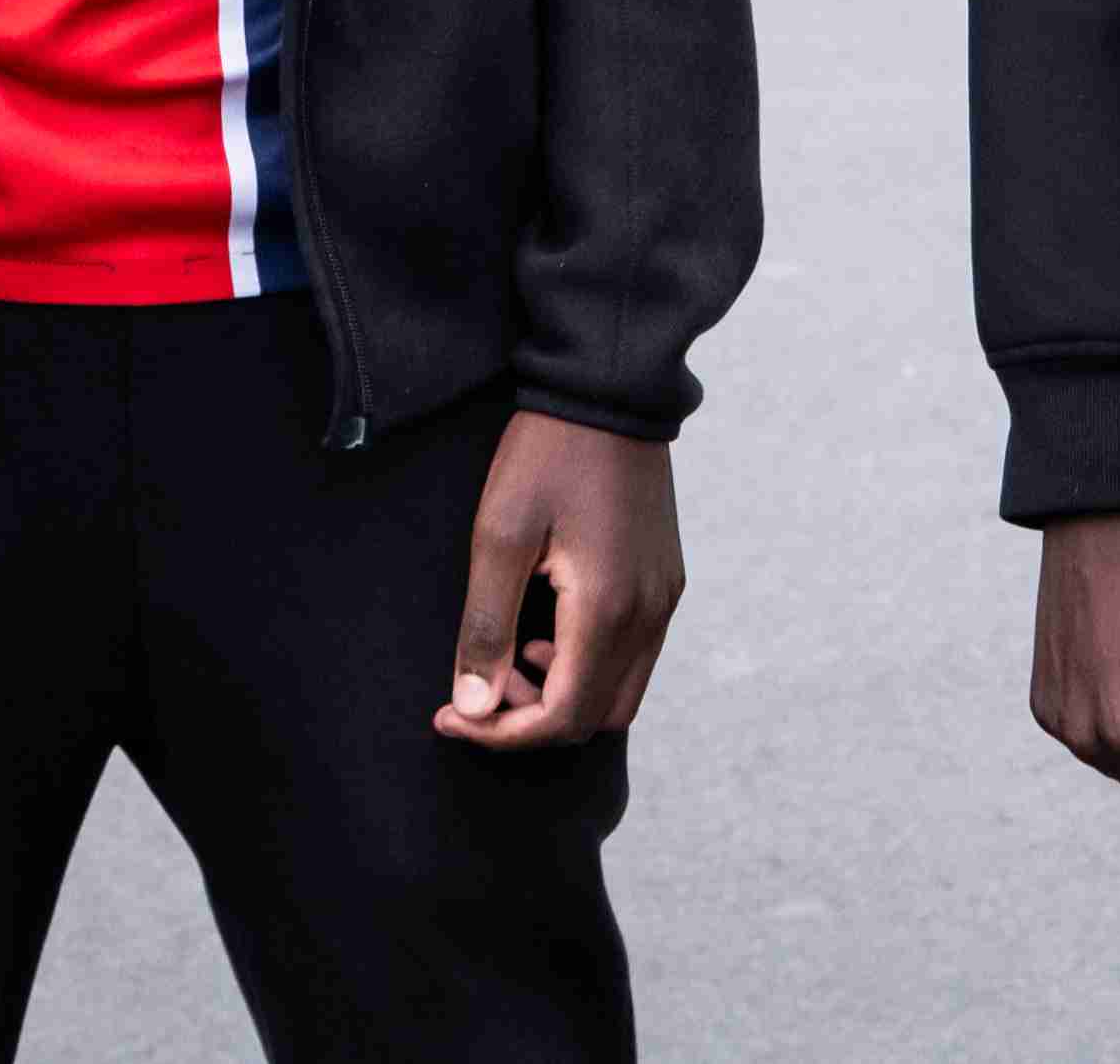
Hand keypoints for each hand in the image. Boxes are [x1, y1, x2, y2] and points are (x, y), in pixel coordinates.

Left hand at [436, 416, 681, 750]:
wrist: (608, 386)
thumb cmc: (548, 454)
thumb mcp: (499, 535)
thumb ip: (487, 628)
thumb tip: (476, 706)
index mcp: (607, 609)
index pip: (560, 717)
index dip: (501, 734)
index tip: (452, 716)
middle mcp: (649, 614)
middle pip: (594, 719)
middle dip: (531, 721)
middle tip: (479, 687)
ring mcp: (665, 597)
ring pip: (621, 693)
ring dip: (564, 696)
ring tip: (514, 655)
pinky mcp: (668, 579)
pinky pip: (636, 656)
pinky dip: (591, 667)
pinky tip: (550, 628)